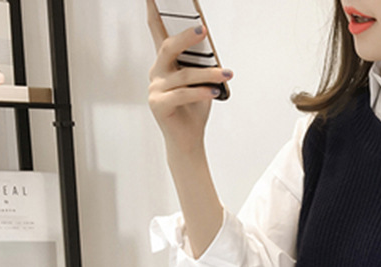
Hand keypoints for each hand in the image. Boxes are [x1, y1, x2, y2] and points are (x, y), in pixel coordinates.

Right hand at [146, 0, 231, 153]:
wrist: (188, 140)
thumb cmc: (194, 110)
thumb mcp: (201, 83)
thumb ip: (201, 65)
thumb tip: (210, 48)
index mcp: (165, 64)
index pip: (157, 32)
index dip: (154, 12)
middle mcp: (156, 73)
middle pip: (168, 48)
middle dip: (186, 37)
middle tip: (203, 30)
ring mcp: (155, 89)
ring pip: (183, 75)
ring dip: (208, 74)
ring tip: (226, 74)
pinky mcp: (158, 105)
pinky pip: (182, 94)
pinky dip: (201, 92)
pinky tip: (214, 91)